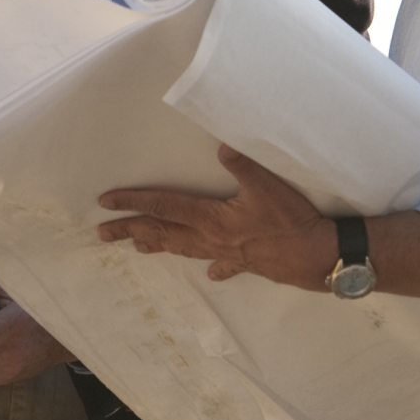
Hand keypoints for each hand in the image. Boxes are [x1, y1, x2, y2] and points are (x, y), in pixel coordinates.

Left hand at [99, 146, 338, 288]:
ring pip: (183, 249)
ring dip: (158, 246)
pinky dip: (211, 268)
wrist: (317, 257)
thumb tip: (221, 146)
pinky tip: (209, 273)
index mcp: (210, 219)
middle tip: (102, 234)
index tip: (106, 202)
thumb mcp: (267, 187)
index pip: (163, 206)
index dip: (133, 202)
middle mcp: (211, 239)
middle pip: (163, 233)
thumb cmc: (290, 222)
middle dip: (130, 230)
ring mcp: (226, 255)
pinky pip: (221, 267)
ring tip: (136, 247)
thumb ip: (243, 165)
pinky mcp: (245, 264)